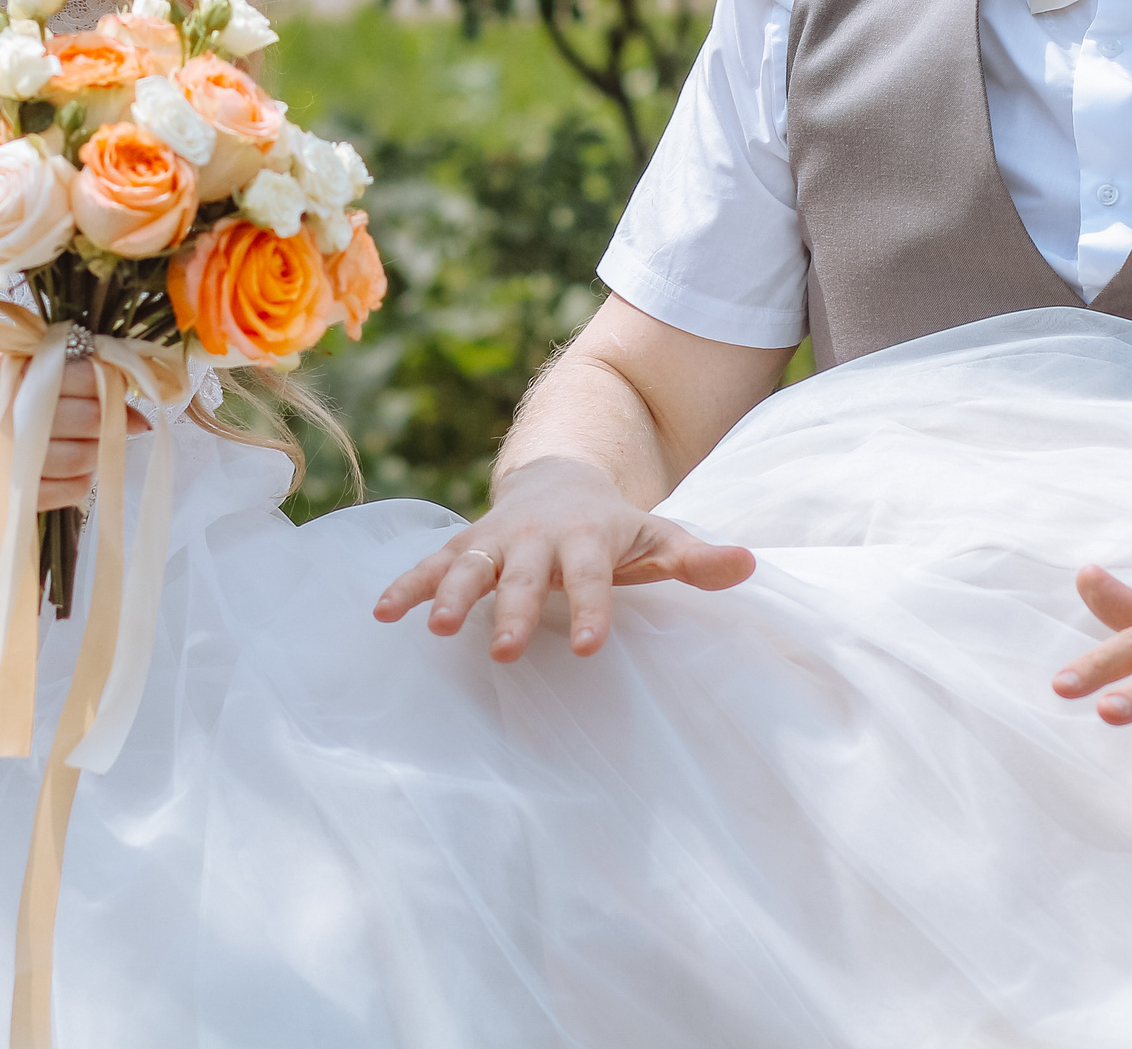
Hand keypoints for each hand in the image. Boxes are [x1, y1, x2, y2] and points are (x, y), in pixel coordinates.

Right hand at [0, 341, 152, 513]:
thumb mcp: (8, 353)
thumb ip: (62, 363)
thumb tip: (128, 388)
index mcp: (8, 372)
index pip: (86, 377)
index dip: (112, 382)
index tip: (120, 386)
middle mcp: (1, 415)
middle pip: (90, 420)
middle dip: (112, 418)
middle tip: (114, 416)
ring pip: (82, 460)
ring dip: (99, 450)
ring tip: (90, 439)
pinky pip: (62, 493)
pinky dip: (81, 480)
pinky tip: (74, 465)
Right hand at [373, 457, 757, 661]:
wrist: (559, 479)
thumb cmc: (614, 527)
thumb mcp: (658, 536)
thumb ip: (696, 557)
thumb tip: (750, 564)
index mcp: (588, 536)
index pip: (594, 576)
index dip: (593, 608)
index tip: (591, 646)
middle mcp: (536, 537)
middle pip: (526, 575)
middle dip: (516, 611)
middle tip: (508, 651)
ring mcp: (496, 540)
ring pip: (471, 566)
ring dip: (451, 594)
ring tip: (438, 629)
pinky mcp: (464, 548)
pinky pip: (432, 565)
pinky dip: (407, 586)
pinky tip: (382, 614)